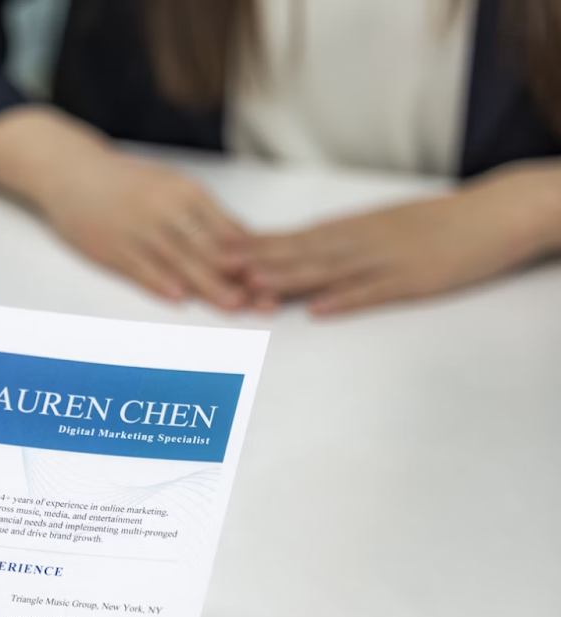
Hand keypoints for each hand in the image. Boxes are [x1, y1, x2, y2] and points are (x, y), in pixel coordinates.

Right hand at [0, 106, 250, 309]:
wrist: (70, 171)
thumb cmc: (127, 185)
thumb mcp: (170, 188)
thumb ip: (203, 216)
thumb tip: (244, 244)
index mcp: (186, 192)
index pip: (228, 229)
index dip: (254, 257)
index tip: (279, 278)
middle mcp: (165, 207)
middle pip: (209, 247)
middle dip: (240, 276)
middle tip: (266, 299)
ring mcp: (136, 227)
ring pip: (179, 260)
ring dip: (208, 284)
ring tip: (233, 305)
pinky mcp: (109, 245)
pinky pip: (139, 266)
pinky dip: (159, 282)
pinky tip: (178, 297)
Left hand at [243, 161, 560, 314]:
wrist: (496, 213)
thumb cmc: (435, 223)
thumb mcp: (380, 225)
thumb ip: (338, 240)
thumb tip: (296, 250)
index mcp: (351, 228)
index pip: (292, 238)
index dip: (252, 247)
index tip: (214, 252)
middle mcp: (361, 241)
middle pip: (300, 254)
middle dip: (257, 263)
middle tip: (216, 269)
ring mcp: (386, 261)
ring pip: (329, 271)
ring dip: (290, 280)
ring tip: (254, 287)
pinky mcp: (414, 280)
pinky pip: (374, 292)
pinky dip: (346, 300)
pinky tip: (319, 309)